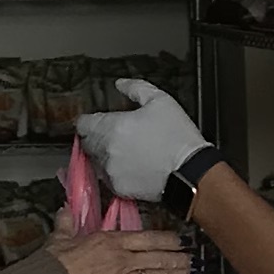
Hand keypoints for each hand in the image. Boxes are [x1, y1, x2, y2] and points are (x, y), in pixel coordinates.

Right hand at [55, 221, 193, 273]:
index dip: (168, 239)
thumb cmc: (53, 262)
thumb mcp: (60, 237)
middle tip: (194, 258)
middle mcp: (122, 260)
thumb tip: (64, 210)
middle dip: (179, 258)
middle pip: (158, 258)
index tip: (180, 240)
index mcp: (111, 242)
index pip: (147, 238)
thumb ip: (67, 222)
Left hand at [77, 85, 208, 205]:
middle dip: (96, 137)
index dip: (89, 120)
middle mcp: (106, 151)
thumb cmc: (178, 136)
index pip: (83, 124)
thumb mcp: (160, 100)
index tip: (97, 120)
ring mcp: (111, 172)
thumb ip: (135, 88)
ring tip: (124, 151)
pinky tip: (130, 166)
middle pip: (87, 143)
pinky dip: (114, 172)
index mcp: (112, 127)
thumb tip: (120, 84)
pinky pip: (108, 178)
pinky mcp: (119, 189)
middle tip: (114, 135)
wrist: (191, 172)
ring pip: (95, 161)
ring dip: (103, 155)